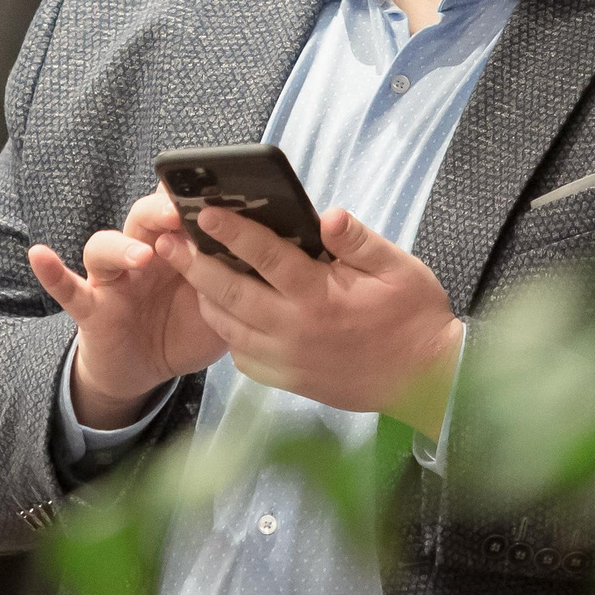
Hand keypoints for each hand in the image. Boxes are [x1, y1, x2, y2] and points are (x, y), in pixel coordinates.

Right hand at [30, 186, 227, 429]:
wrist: (146, 369)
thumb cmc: (186, 328)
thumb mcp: (222, 306)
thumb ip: (238, 282)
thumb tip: (277, 258)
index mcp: (177, 248)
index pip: (182, 211)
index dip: (196, 199)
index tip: (219, 190)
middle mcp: (142, 254)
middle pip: (142, 218)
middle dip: (159, 211)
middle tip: (180, 214)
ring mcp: (112, 279)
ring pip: (104, 246)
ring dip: (121, 247)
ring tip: (142, 257)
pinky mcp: (90, 306)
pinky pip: (67, 287)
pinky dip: (52, 272)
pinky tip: (39, 254)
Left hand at [158, 204, 464, 437]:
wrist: (427, 381)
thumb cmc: (414, 317)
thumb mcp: (399, 268)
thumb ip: (358, 241)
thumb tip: (327, 215)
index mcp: (320, 296)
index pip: (265, 256)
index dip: (232, 232)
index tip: (204, 212)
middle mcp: (295, 329)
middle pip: (229, 293)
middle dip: (193, 264)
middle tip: (167, 242)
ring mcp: (288, 359)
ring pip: (228, 327)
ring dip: (204, 298)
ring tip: (188, 272)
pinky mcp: (288, 381)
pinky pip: (243, 357)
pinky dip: (228, 333)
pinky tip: (226, 313)